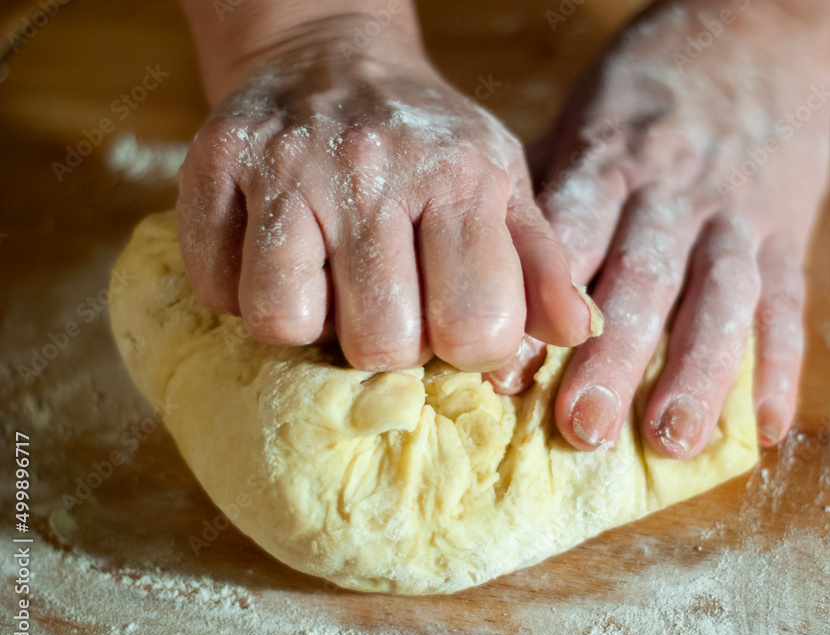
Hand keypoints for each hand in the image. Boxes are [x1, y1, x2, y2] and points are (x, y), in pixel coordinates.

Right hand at [176, 8, 595, 371]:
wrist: (333, 56)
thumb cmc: (429, 142)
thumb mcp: (503, 187)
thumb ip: (542, 266)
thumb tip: (578, 336)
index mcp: (459, 177)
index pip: (473, 328)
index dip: (464, 346)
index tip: (453, 318)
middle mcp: (372, 166)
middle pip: (377, 342)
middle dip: (385, 343)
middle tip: (386, 299)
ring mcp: (285, 163)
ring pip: (282, 321)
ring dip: (308, 321)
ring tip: (326, 281)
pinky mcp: (212, 162)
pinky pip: (215, 289)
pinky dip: (241, 292)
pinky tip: (275, 257)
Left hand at [489, 0, 829, 456]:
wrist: (758, 34)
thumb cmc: (648, 92)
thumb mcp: (585, 120)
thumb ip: (547, 197)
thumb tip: (490, 278)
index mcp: (610, 163)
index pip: (571, 242)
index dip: (541, 311)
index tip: (509, 377)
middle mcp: (673, 194)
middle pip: (644, 281)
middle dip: (613, 359)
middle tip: (584, 429)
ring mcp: (737, 215)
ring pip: (720, 299)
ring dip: (697, 373)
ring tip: (671, 440)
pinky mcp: (788, 231)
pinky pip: (789, 302)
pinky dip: (780, 365)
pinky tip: (764, 425)